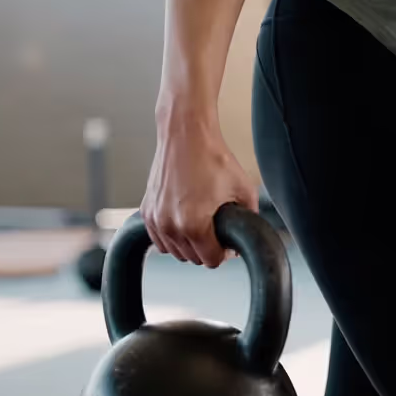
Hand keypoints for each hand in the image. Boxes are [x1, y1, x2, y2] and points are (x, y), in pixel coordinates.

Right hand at [140, 120, 258, 267]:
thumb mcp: (244, 189)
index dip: (224, 254)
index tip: (227, 242)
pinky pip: (159, 239)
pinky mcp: (146, 210)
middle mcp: (170, 225)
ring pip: (174, 251)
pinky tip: (184, 222)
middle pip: (193, 258)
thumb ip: (249, 218)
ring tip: (201, 226)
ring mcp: (155, 219)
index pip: (211, 261)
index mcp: (194, 224)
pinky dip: (172, 236)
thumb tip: (247, 236)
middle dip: (207, 248)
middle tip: (217, 231)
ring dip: (189, 244)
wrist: (185, 134)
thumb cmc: (212, 157)